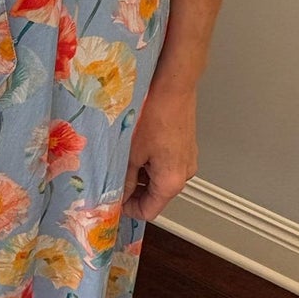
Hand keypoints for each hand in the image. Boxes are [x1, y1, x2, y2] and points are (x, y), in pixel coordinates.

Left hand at [122, 79, 198, 221]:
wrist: (173, 85)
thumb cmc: (153, 116)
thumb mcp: (131, 152)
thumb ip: (124, 179)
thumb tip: (117, 196)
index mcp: (172, 182)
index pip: (149, 211)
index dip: (128, 209)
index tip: (111, 200)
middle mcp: (184, 174)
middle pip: (155, 195)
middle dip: (132, 189)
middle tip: (111, 177)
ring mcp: (187, 159)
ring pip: (159, 177)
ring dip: (140, 173)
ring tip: (121, 157)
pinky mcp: (185, 145)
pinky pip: (166, 162)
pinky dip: (150, 160)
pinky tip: (135, 145)